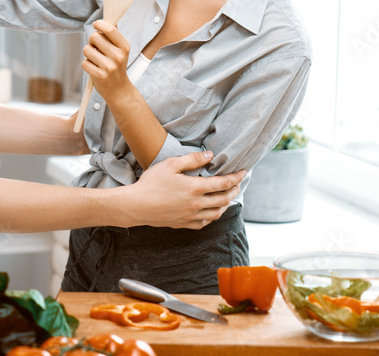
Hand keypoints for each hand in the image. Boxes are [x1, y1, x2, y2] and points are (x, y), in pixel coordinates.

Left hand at [83, 20, 131, 99]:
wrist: (118, 89)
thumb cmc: (117, 66)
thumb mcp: (121, 50)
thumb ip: (115, 35)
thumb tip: (109, 19)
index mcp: (124, 47)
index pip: (110, 29)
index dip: (99, 24)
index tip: (96, 25)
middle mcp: (118, 56)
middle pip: (94, 37)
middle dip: (92, 41)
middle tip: (96, 48)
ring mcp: (109, 66)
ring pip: (87, 49)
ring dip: (88, 54)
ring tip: (95, 59)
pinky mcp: (100, 76)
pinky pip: (84, 62)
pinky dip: (87, 65)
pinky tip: (94, 69)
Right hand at [121, 151, 244, 228]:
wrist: (136, 206)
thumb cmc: (151, 183)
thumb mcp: (171, 164)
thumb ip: (192, 159)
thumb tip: (210, 155)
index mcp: (195, 188)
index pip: (224, 183)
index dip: (236, 177)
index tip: (243, 172)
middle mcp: (196, 204)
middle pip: (224, 199)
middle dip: (234, 191)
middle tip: (238, 184)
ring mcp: (190, 216)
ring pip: (216, 214)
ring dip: (226, 205)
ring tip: (228, 197)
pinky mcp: (183, 223)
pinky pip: (204, 223)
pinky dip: (212, 217)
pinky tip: (211, 211)